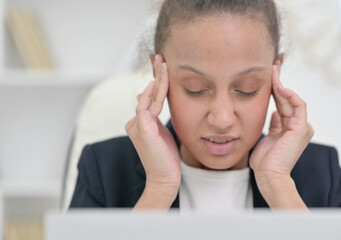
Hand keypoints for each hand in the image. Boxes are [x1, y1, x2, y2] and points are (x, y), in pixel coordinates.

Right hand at [126, 55, 180, 195]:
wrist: (165, 178)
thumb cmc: (166, 158)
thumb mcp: (163, 133)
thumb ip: (158, 118)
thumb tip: (155, 100)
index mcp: (141, 122)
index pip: (148, 96)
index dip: (155, 79)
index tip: (161, 64)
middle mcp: (136, 122)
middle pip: (146, 93)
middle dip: (154, 74)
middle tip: (160, 56)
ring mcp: (137, 126)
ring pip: (147, 98)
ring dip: (157, 80)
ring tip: (162, 64)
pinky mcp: (142, 131)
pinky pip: (144, 109)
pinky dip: (149, 96)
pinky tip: (153, 84)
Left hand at [249, 64, 313, 208]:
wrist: (269, 175)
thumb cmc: (265, 162)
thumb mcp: (267, 138)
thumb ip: (273, 125)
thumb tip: (274, 114)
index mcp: (290, 129)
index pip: (282, 104)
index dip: (276, 89)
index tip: (268, 75)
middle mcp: (298, 126)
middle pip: (288, 99)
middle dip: (279, 81)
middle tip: (272, 65)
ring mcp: (301, 127)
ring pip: (292, 100)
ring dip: (282, 85)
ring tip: (273, 72)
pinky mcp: (302, 128)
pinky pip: (298, 106)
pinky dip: (291, 95)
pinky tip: (280, 87)